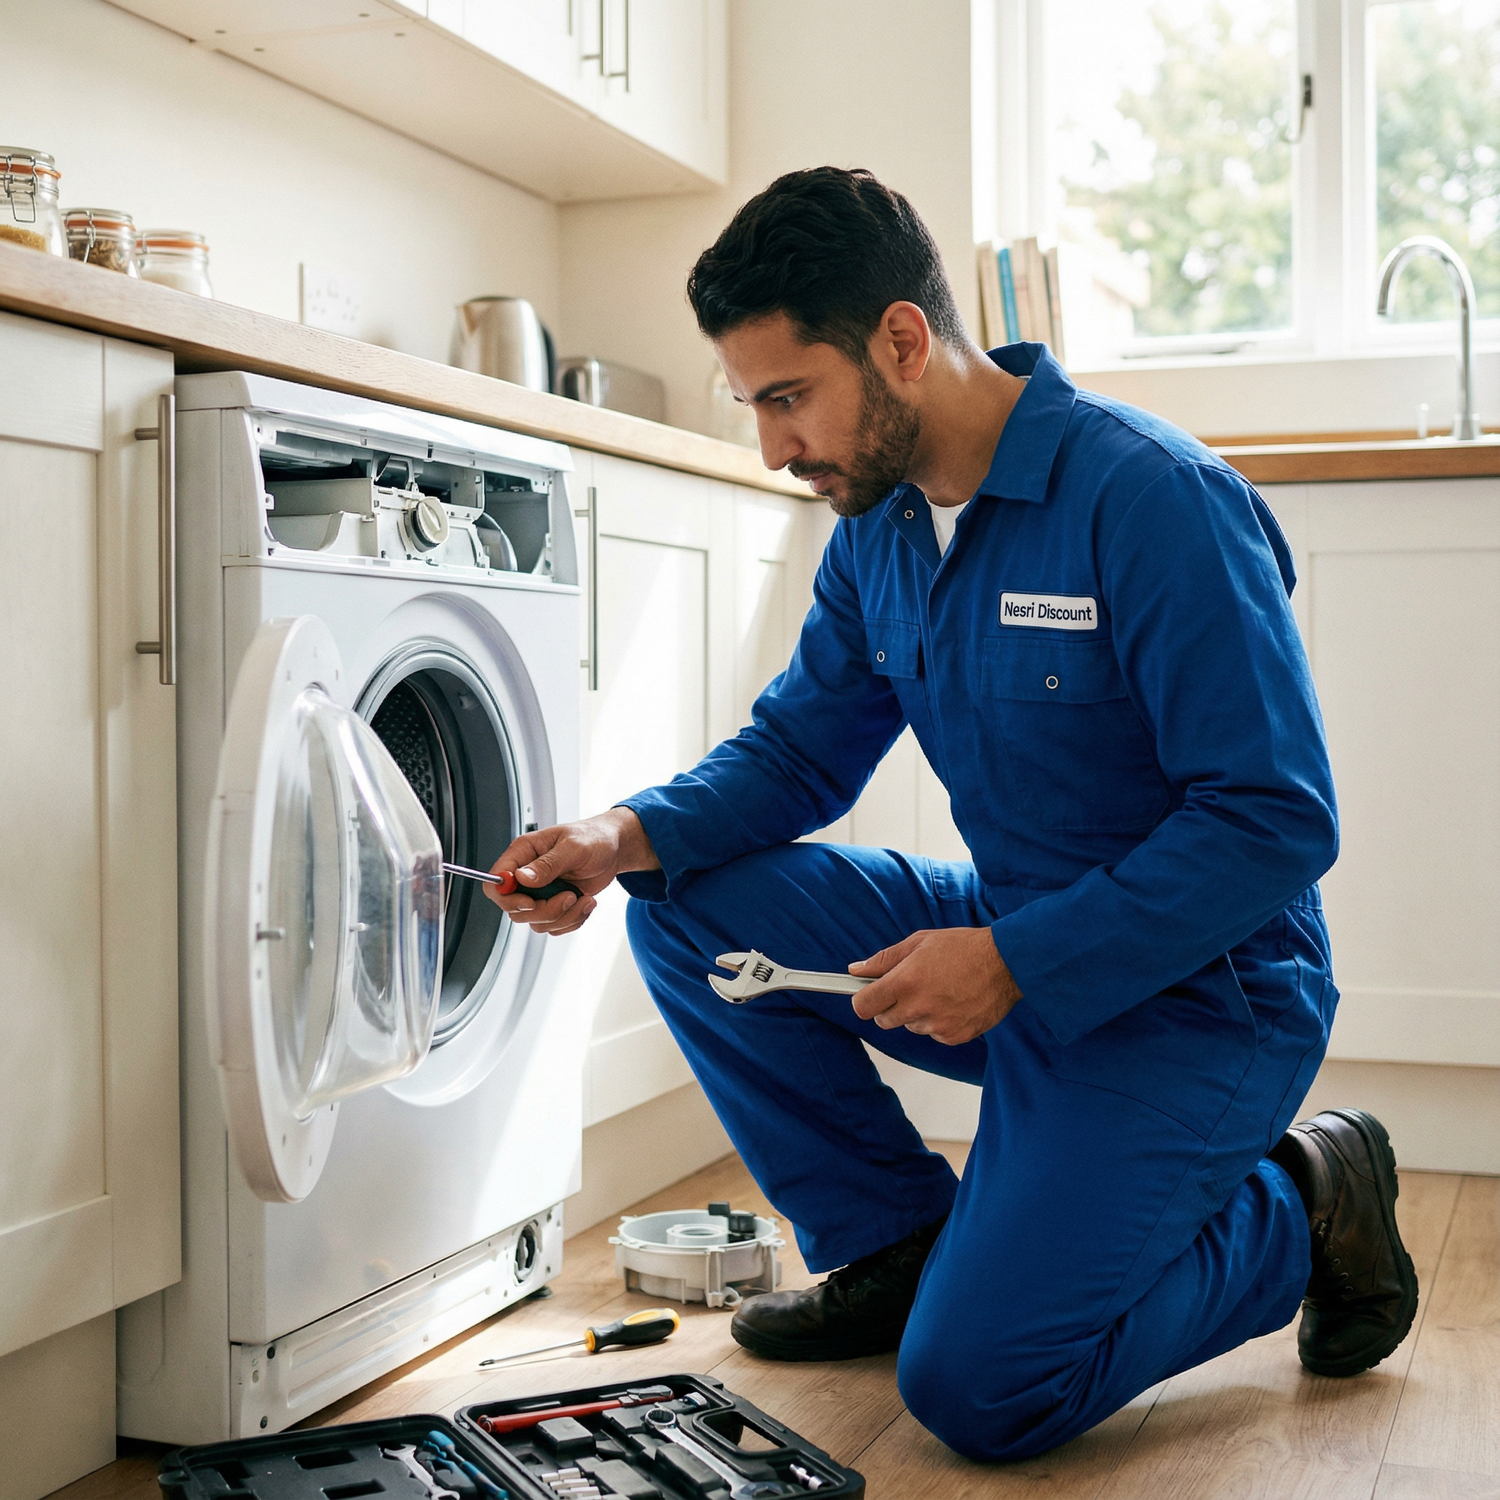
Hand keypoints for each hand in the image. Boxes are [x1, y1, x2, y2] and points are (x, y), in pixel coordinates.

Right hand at [483, 807, 658, 936]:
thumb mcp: (573, 847)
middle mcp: (528, 875)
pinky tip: (586, 903)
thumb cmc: (593, 838)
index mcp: (524, 853)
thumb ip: (547, 864)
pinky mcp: (555, 905)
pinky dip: (572, 921)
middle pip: (515, 909)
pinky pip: (554, 926)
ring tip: (583, 898)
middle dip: (544, 911)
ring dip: (563, 916)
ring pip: (536, 922)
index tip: (531, 902)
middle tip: (569, 897)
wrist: (614, 849)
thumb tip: (521, 877)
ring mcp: (541, 892)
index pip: (496, 882)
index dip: (507, 898)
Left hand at [850, 928, 1020, 1044]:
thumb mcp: (919, 942)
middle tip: (910, 987)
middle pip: (884, 1020)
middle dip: (890, 1006)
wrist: (1005, 963)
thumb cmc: (963, 948)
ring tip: (939, 990)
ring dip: (918, 1013)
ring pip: (911, 1027)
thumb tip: (856, 970)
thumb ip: (884, 959)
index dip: (863, 1000)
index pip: (863, 1006)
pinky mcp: (955, 1036)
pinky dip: (939, 1022)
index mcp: (905, 981)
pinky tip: (954, 1002)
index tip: (868, 995)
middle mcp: (918, 1007)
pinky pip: (935, 1035)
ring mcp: (937, 1025)